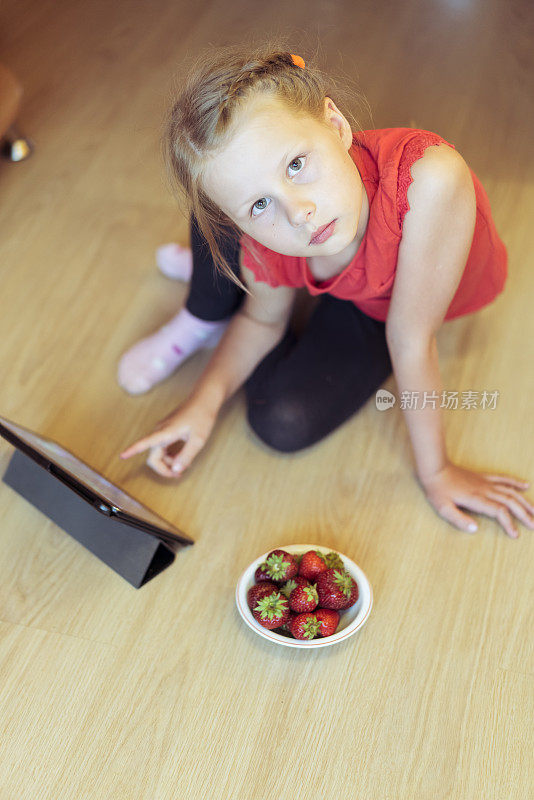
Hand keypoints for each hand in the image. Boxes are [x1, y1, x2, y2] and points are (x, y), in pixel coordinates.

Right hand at [119, 397, 217, 478]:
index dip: (132, 450)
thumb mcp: (198, 440)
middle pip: (153, 457)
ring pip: (158, 453)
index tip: (122, 455)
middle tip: (178, 475)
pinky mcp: (167, 431)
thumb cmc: (202, 417)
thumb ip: (186, 456)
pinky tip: (182, 457)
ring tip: (185, 464)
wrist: (204, 400)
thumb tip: (175, 471)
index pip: (144, 443)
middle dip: (164, 468)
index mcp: (165, 432)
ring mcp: (163, 431)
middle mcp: (160, 431)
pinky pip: (163, 448)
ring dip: (168, 462)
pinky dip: (170, 456)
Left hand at [418, 460, 533, 537]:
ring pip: (511, 491)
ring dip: (525, 501)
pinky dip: (516, 482)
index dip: (509, 523)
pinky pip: (503, 479)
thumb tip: (475, 530)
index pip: (499, 511)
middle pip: (510, 502)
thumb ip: (458, 520)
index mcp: (477, 499)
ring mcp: (486, 482)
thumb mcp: (443, 508)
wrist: (435, 468)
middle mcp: (485, 490)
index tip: (515, 534)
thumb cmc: (437, 490)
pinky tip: (526, 486)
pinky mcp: (484, 477)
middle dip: (524, 514)